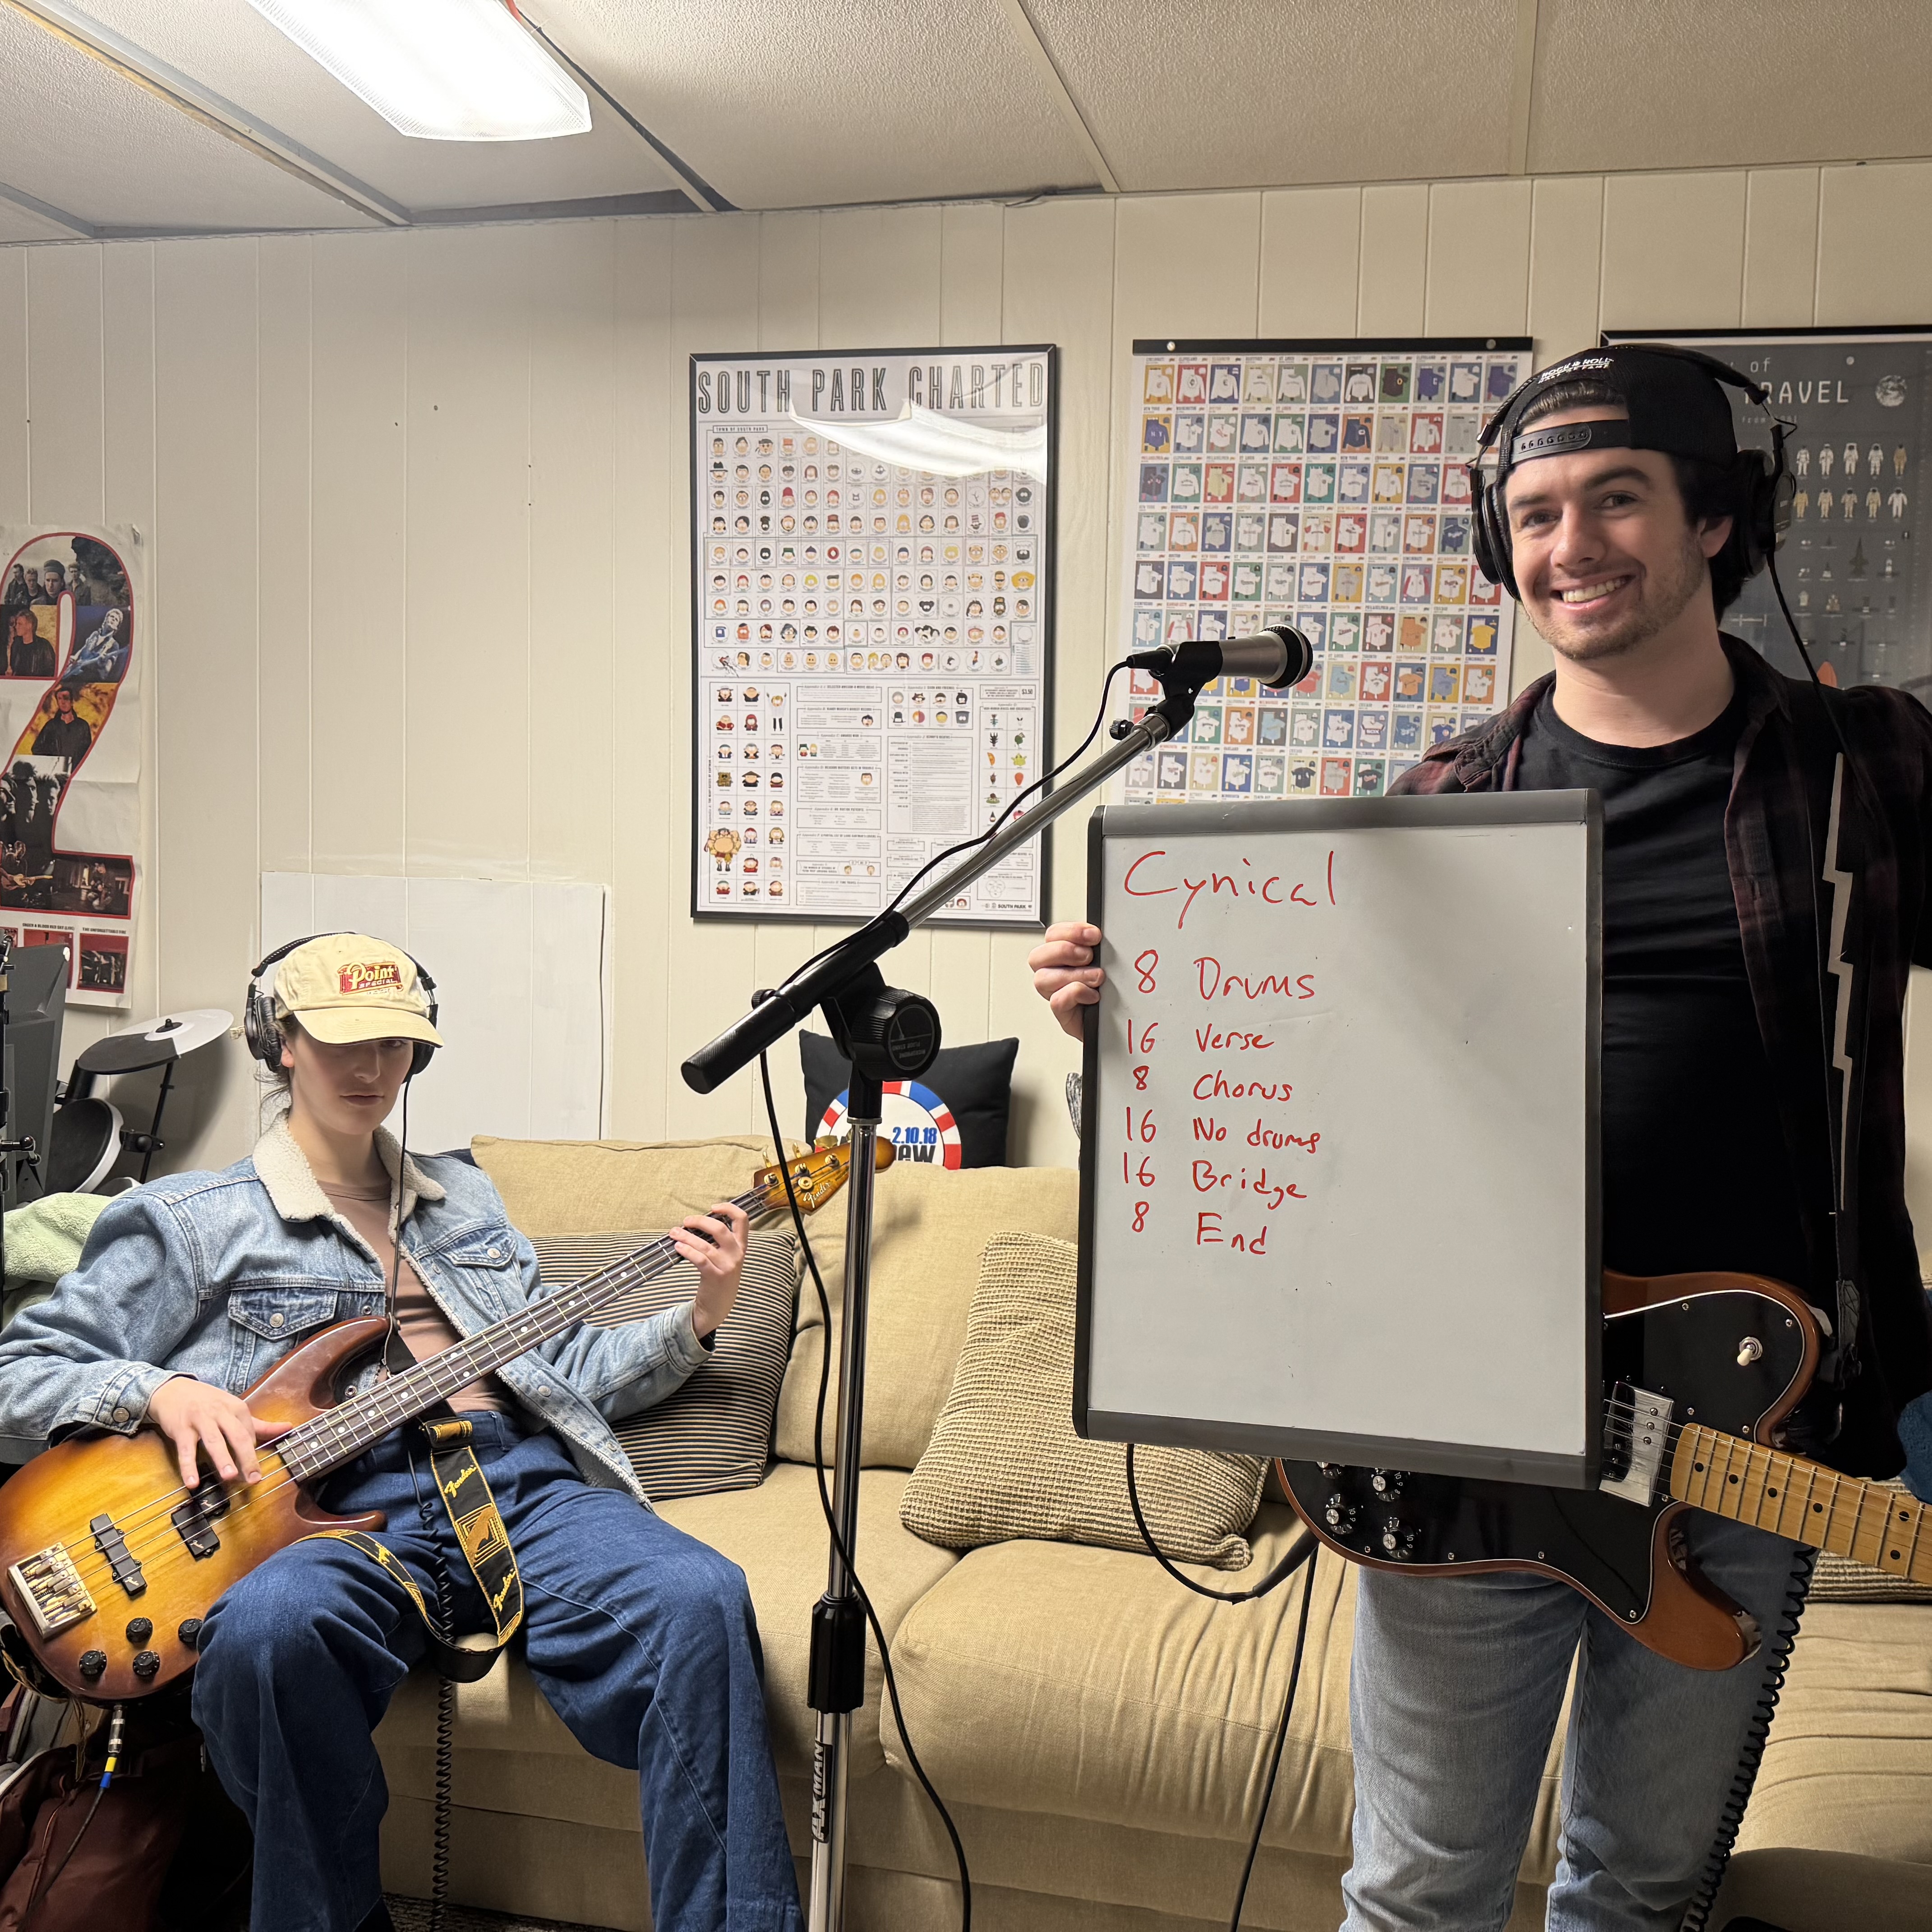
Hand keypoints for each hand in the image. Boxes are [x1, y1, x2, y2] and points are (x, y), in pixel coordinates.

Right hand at [146, 1376, 262, 1488]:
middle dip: (247, 1457)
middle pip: (237, 1436)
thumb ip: (260, 1424)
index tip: (255, 1473)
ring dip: (222, 1459)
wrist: (173, 1390)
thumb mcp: (234, 1408)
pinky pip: (186, 1450)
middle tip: (254, 1479)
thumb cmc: (208, 1402)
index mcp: (237, 1408)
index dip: (252, 1454)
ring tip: (229, 1476)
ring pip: (214, 1441)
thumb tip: (289, 1428)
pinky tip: (192, 1482)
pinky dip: (188, 1466)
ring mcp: (200, 1420)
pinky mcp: (181, 1429)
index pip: (250, 1434)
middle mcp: (221, 1413)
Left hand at [674, 1203, 748, 1338]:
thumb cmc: (719, 1279)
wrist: (717, 1307)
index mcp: (741, 1247)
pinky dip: (686, 1250)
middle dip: (700, 1221)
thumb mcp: (728, 1259)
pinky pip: (699, 1258)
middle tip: (686, 1221)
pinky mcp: (714, 1276)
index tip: (713, 1207)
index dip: (729, 1208)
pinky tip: (677, 1247)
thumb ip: (720, 1242)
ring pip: (704, 1244)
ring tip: (674, 1233)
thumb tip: (698, 1223)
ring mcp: (727, 1266)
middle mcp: (737, 1254)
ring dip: (686, 1236)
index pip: (743, 1220)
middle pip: (720, 1228)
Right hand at [1029, 921, 1104, 1039]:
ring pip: (1042, 979)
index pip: (1052, 935)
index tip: (1095, 935)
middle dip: (1064, 951)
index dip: (1070, 931)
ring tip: (1097, 978)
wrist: (1119, 1020)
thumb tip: (1100, 935)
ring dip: (1073, 975)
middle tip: (1089, 956)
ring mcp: (1056, 994)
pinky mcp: (1064, 1014)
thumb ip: (1099, 948)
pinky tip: (1093, 996)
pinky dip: (1075, 994)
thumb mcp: (1108, 962)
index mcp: (1063, 956)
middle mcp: (1054, 974)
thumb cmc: (1112, 990)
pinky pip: (1056, 1002)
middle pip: (1037, 956)